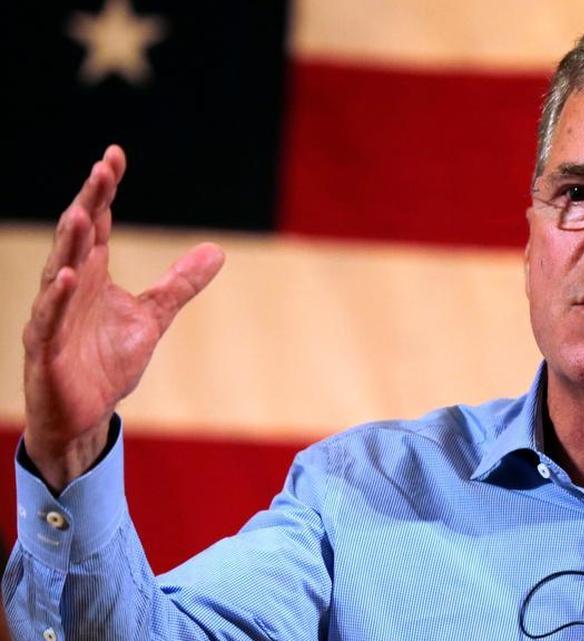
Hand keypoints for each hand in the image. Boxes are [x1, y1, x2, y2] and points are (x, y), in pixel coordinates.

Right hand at [22, 145, 224, 490]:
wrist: (85, 417)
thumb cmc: (107, 363)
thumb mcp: (153, 318)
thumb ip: (179, 284)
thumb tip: (216, 250)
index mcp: (93, 276)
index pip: (98, 225)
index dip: (105, 191)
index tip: (115, 156)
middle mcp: (70, 288)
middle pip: (78, 238)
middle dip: (89, 203)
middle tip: (102, 169)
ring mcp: (54, 316)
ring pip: (59, 271)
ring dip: (70, 243)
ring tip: (81, 212)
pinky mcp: (46, 349)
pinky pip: (50, 319)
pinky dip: (59, 298)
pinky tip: (68, 276)